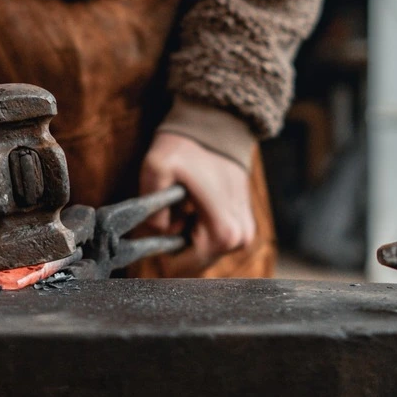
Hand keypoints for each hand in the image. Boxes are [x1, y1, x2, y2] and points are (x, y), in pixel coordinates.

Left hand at [139, 132, 255, 275]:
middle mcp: (240, 238)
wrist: (216, 129)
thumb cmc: (188, 148)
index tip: (159, 228)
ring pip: (202, 250)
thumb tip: (159, 229)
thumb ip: (151, 204)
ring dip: (186, 233)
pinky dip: (197, 227)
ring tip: (185, 204)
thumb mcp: (157, 167)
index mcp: (223, 232)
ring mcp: (245, 234)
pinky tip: (195, 205)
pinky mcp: (244, 227)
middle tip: (173, 209)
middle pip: (194, 260)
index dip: (166, 252)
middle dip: (176, 241)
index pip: (186, 267)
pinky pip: (211, 240)